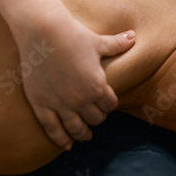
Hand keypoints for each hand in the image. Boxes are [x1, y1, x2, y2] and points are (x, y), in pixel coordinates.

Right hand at [14, 12, 135, 150]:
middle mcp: (81, 100)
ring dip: (82, 134)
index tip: (107, 103)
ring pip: (76, 129)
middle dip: (97, 118)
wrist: (43, 30)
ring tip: (85, 135)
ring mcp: (60, 105)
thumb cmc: (72, 34)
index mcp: (97, 86)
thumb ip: (116, 44)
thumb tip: (133, 36)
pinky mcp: (42, 105)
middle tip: (95, 115)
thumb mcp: (97, 41)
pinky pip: (52, 129)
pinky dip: (60, 140)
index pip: (110, 105)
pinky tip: (66, 145)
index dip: (109, 104)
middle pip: (95, 119)